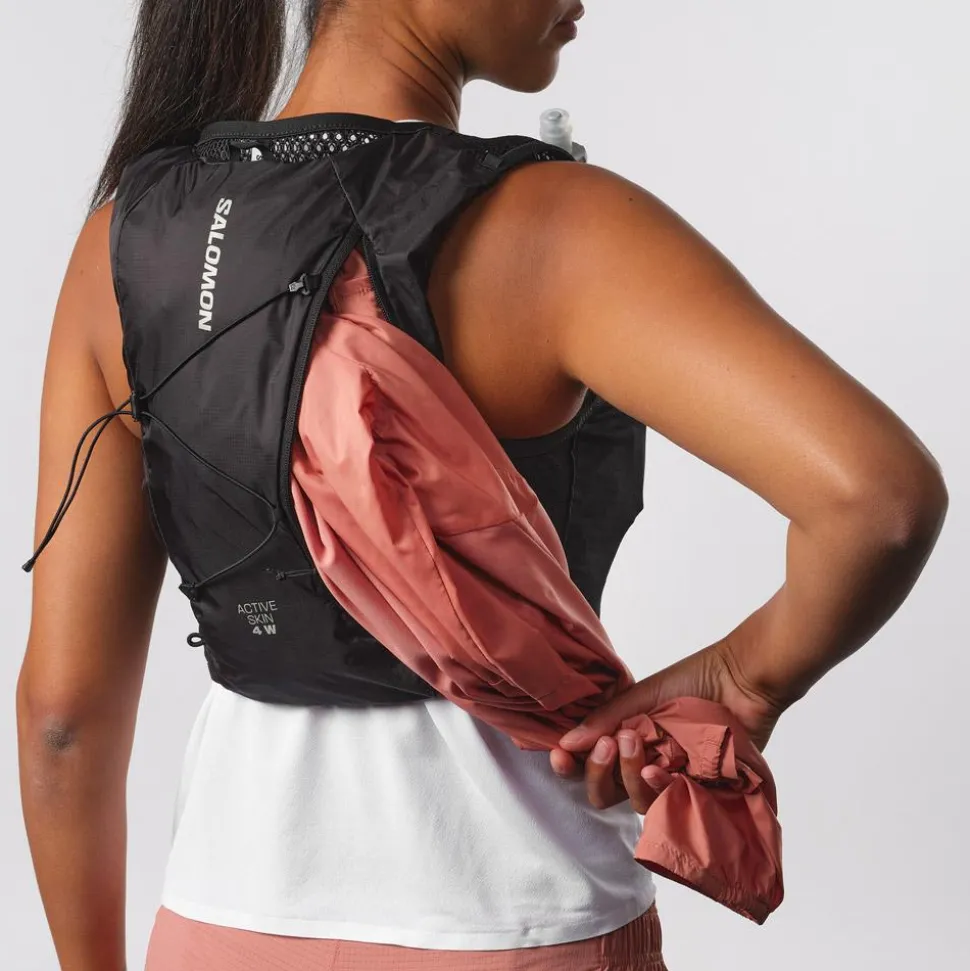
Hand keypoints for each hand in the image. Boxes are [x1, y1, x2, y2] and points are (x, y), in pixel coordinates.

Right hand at [549, 639, 784, 811]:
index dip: (572, 767)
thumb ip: (604, 719)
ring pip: (636, 802)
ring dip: (628, 775)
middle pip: (606, 792)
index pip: (591, 765)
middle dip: (598, 771)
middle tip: (610, 742)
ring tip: (635, 743)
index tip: (561, 756)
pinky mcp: (700, 794)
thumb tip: (566, 743)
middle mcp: (647, 766)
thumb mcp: (640, 695)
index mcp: (628, 742)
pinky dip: (658, 788)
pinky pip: (671, 806)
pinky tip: (656, 770)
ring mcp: (673, 783)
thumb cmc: (693, 680)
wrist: (741, 680)